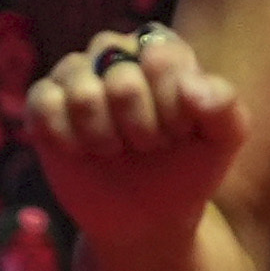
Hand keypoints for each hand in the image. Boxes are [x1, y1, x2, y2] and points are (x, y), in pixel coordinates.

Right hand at [23, 21, 247, 254]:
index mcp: (160, 51)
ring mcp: (77, 76)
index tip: (180, 132)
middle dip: (141, 126)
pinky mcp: (45, 102)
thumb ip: (225, 104)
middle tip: (148, 145)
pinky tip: (84, 151)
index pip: (161, 57)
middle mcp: (116, 54)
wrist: (147, 218)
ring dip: (105, 134)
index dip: (172, 105)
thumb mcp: (222, 140)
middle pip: (121, 75)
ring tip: (116, 150)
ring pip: (82, 89)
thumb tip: (191, 87)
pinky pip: (45, 103)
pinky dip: (67, 137)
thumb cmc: (187, 170)